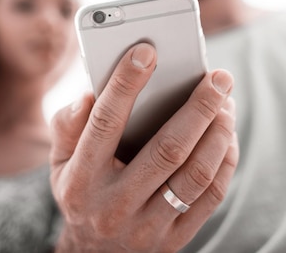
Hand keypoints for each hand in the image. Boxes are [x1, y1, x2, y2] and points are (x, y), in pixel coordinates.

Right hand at [50, 43, 237, 251]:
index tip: (147, 51)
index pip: (105, 123)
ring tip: (226, 104)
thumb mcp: (59, 162)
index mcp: (82, 179)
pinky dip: (224, 162)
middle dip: (199, 107)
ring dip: (218, 133)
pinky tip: (226, 136)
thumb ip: (67, 125)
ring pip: (195, 174)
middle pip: (167, 149)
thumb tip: (89, 94)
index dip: (126, 83)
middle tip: (219, 77)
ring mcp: (147, 225)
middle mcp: (115, 204)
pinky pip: (210, 197)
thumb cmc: (80, 193)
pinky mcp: (175, 238)